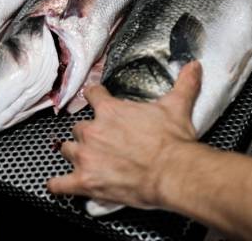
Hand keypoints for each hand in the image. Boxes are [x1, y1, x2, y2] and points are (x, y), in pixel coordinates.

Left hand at [47, 61, 202, 208]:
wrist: (172, 172)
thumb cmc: (172, 142)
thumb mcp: (178, 106)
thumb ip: (184, 84)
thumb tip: (193, 66)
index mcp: (110, 111)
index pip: (92, 95)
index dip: (95, 96)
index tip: (96, 98)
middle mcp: (93, 131)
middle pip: (79, 127)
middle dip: (88, 132)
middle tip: (101, 139)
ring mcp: (86, 157)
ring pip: (67, 150)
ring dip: (74, 153)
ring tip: (84, 159)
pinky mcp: (85, 181)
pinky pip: (60, 184)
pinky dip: (58, 185)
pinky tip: (59, 185)